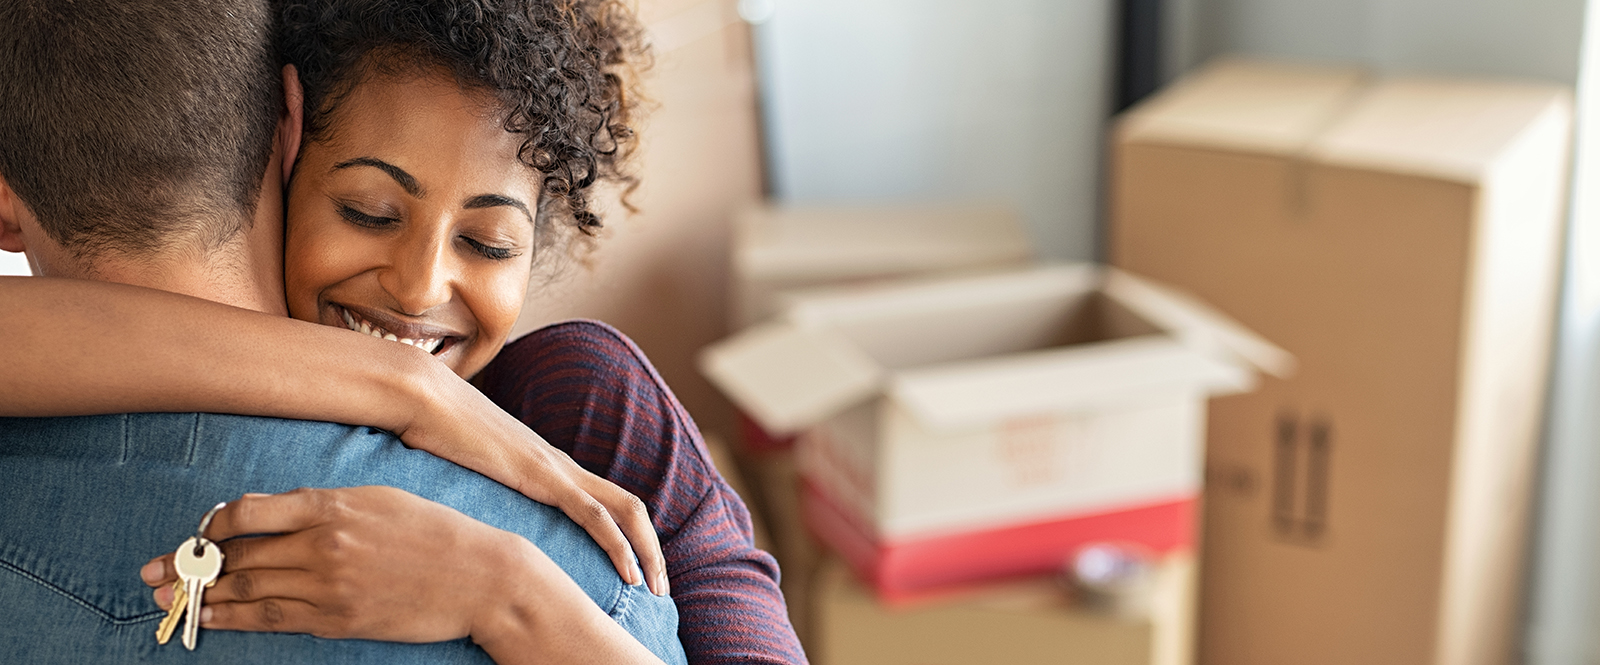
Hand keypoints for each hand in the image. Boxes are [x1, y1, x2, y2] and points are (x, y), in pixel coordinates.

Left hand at [140, 487, 520, 641]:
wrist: (479, 576)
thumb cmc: (434, 531)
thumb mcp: (379, 499)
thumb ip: (325, 504)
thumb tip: (272, 513)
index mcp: (332, 505)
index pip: (248, 512)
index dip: (212, 525)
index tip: (199, 533)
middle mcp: (323, 543)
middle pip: (238, 555)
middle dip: (189, 564)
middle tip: (152, 573)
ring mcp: (329, 585)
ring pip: (247, 589)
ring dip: (202, 595)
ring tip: (168, 600)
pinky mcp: (339, 619)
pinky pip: (273, 619)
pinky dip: (235, 618)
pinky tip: (211, 617)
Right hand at [401, 375, 667, 595]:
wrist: (424, 397)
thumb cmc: (434, 432)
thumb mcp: (465, 469)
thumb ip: (480, 486)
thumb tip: (470, 507)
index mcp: (548, 466)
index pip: (606, 501)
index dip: (628, 536)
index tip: (635, 571)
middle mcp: (562, 466)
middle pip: (629, 506)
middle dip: (651, 550)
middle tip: (660, 588)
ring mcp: (556, 469)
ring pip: (625, 511)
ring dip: (646, 552)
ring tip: (655, 589)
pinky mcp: (542, 476)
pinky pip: (594, 514)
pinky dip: (617, 545)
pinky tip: (628, 572)